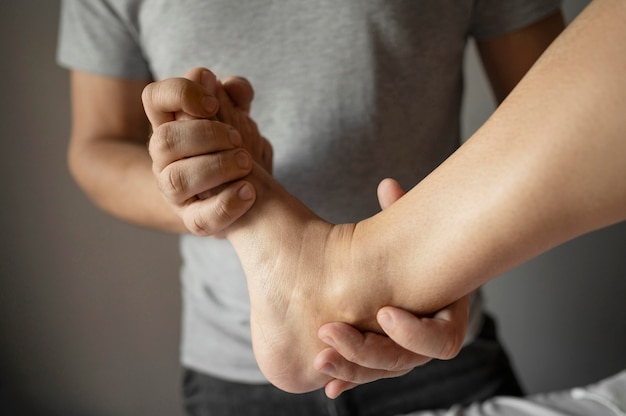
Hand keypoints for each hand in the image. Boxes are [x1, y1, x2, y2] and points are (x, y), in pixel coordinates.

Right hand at [143, 67, 270, 234]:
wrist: (241, 196)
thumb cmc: (231, 149)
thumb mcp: (235, 117)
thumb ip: (234, 97)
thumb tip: (230, 86)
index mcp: (170, 125)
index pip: (154, 97)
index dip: (180, 93)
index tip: (213, 103)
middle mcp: (165, 159)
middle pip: (163, 140)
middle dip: (206, 135)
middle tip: (238, 138)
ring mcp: (175, 192)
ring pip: (176, 180)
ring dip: (216, 167)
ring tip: (246, 163)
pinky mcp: (194, 219)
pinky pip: (201, 218)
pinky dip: (227, 204)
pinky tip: (249, 191)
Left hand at [314, 179, 470, 397]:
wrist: (410, 268)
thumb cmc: (417, 247)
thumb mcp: (412, 229)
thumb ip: (400, 212)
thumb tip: (387, 184)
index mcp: (446, 313)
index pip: (441, 342)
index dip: (414, 333)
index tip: (385, 311)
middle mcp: (425, 339)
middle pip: (402, 362)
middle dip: (365, 351)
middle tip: (330, 332)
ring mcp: (403, 352)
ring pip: (381, 372)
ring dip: (350, 368)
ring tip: (319, 359)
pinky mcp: (381, 357)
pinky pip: (367, 375)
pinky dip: (347, 378)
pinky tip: (327, 388)